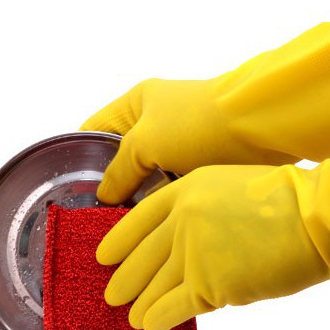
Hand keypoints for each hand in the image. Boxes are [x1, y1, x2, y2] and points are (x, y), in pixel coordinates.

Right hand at [80, 78, 297, 203]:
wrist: (261, 125)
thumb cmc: (196, 124)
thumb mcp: (143, 143)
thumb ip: (118, 172)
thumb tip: (104, 197)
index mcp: (135, 103)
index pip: (93, 130)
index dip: (78, 157)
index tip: (68, 188)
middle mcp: (153, 120)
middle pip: (118, 157)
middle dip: (107, 184)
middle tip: (91, 215)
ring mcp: (177, 142)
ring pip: (144, 175)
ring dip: (134, 197)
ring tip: (114, 226)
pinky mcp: (197, 162)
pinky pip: (168, 185)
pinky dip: (158, 201)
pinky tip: (144, 223)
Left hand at [96, 163, 329, 329]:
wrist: (314, 216)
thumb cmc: (283, 200)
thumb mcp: (225, 187)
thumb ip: (194, 210)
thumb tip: (178, 243)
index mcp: (184, 191)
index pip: (137, 220)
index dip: (117, 241)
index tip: (103, 255)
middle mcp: (181, 221)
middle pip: (140, 258)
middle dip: (123, 279)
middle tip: (112, 292)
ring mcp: (192, 253)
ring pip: (153, 286)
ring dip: (139, 303)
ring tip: (129, 315)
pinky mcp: (208, 283)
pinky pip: (173, 305)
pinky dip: (158, 317)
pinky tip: (149, 324)